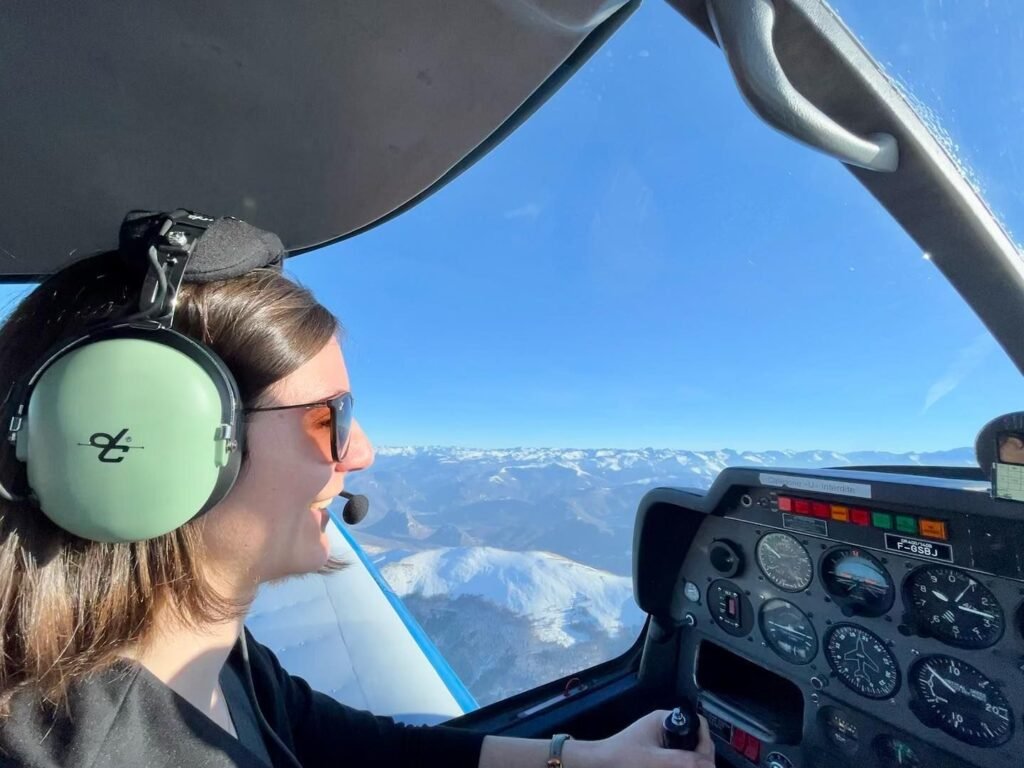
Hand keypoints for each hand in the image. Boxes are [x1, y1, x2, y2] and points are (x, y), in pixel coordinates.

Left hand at [569, 710, 714, 767]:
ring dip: (692, 762)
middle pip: (695, 741)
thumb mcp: (652, 761)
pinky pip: (676, 760)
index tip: (706, 762)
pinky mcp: (656, 755)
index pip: (697, 725)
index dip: (705, 743)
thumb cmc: (619, 759)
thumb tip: (710, 764)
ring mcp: (661, 743)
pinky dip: (681, 765)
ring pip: (687, 753)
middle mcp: (665, 728)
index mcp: (664, 721)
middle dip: (701, 757)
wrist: (597, 765)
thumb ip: (682, 762)